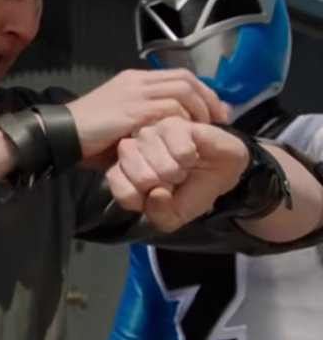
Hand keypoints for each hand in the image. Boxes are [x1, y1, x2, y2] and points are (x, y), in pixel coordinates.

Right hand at [68, 69, 228, 167]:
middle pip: (186, 79)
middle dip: (208, 99)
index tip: (214, 111)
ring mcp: (136, 93)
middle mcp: (137, 81)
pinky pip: (171, 108)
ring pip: (182, 90)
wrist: (60, 134)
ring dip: (200, 109)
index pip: (178, 75)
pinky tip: (186, 135)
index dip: (202, 91)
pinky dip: (184, 120)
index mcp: (133, 79)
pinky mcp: (135, 109)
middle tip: (219, 119)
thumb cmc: (86, 135)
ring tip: (206, 129)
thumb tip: (166, 131)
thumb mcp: (118, 122)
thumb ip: (142, 119)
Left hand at [105, 117, 249, 231]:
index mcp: (124, 170)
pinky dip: (189, 159)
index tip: (156, 196)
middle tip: (174, 181)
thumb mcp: (172, 216)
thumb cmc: (192, 192)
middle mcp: (132, 149)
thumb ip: (158, 214)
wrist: (222, 171)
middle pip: (139, 177)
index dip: (140, 198)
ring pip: (158, 163)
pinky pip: (179, 150)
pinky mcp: (174, 124)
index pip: (117, 185)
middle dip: (163, 186)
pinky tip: (192, 157)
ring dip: (177, 173)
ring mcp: (151, 134)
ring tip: (184, 168)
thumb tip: (157, 194)